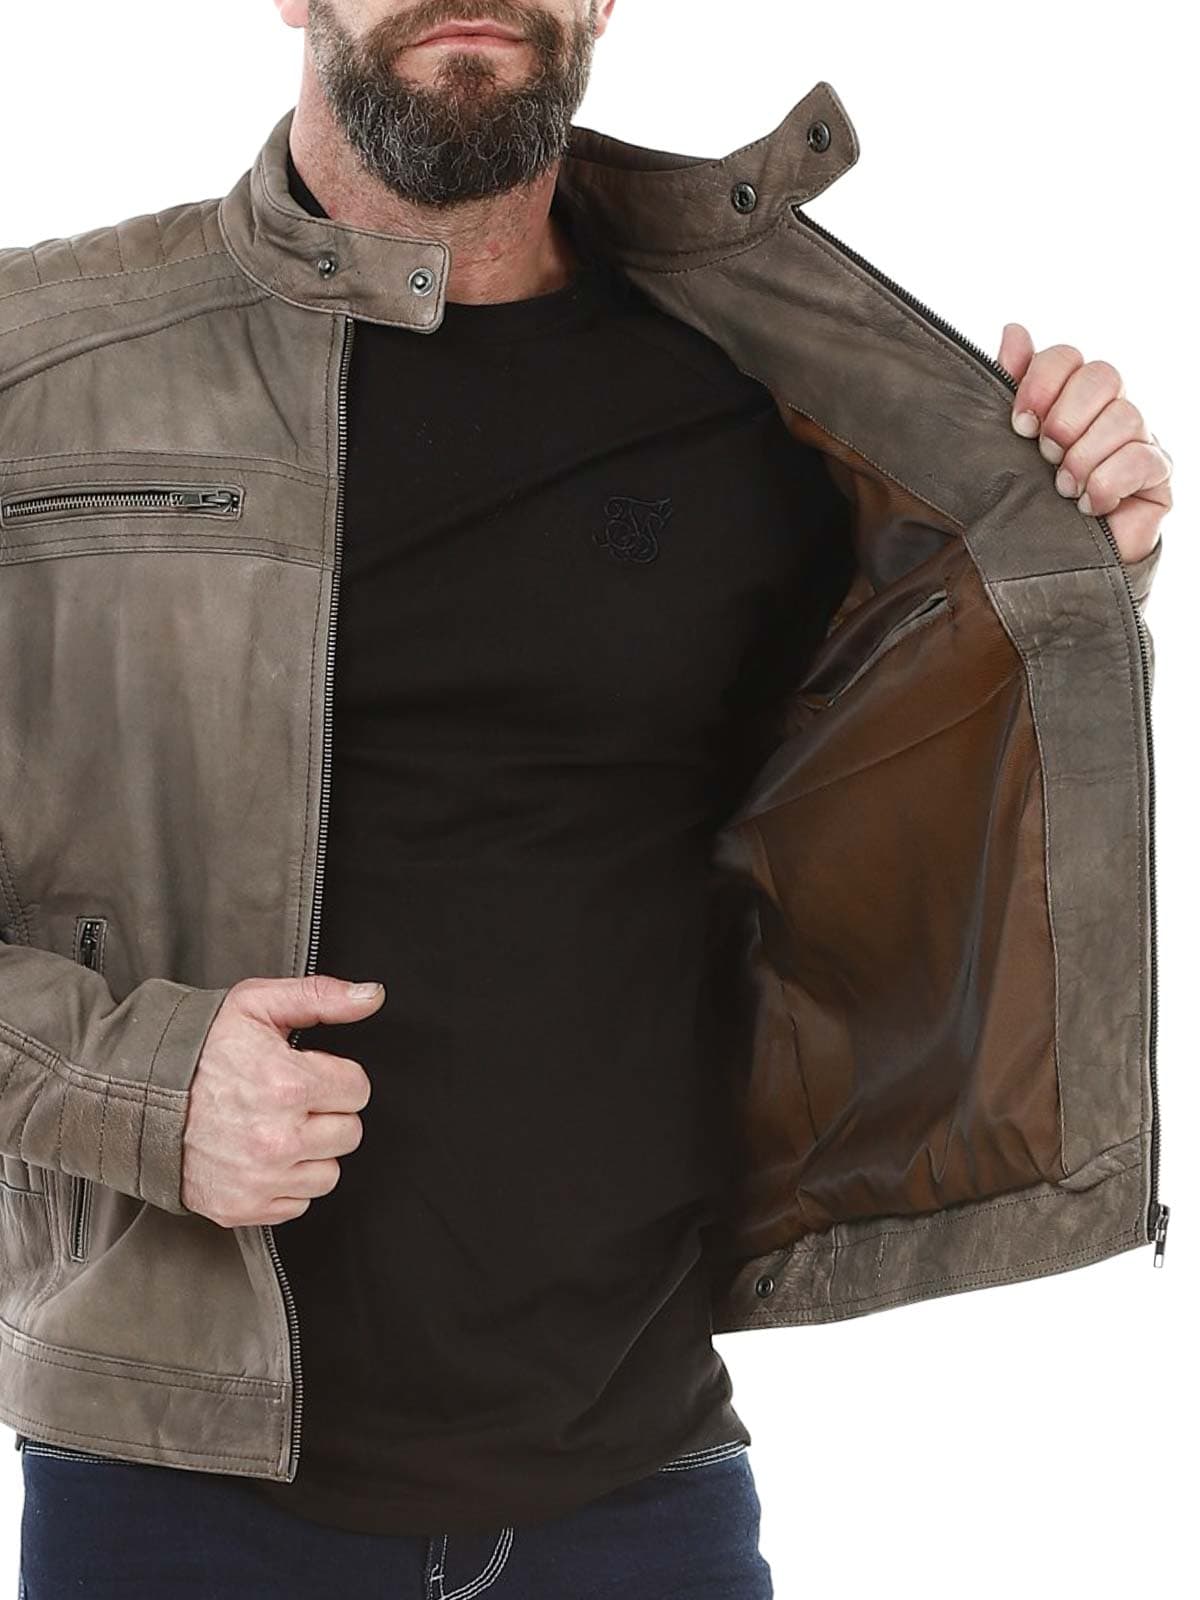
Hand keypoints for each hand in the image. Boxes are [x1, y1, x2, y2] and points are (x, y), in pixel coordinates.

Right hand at [180, 974, 384, 1227]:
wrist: (134, 1095)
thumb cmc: (196, 1048)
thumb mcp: (256, 1004)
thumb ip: (321, 997)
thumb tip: (372, 996)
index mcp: (288, 1084)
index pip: (358, 1090)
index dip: (335, 1076)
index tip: (307, 1072)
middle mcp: (278, 1139)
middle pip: (349, 1133)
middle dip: (326, 1113)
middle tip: (289, 1100)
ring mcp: (259, 1179)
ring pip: (328, 1174)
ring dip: (310, 1152)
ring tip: (275, 1127)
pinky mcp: (242, 1207)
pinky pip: (297, 1205)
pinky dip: (285, 1184)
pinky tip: (259, 1156)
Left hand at [999, 322, 1171, 565]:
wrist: (1056, 566)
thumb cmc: (1033, 503)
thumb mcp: (1014, 446)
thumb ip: (1015, 388)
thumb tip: (1013, 331)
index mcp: (1070, 397)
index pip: (1066, 357)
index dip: (1041, 383)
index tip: (1019, 424)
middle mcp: (1108, 410)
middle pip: (1101, 375)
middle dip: (1065, 419)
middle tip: (1046, 456)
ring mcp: (1138, 440)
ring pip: (1124, 416)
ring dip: (1084, 457)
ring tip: (1064, 490)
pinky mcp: (1158, 475)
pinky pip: (1143, 459)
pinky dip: (1109, 482)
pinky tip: (1090, 505)